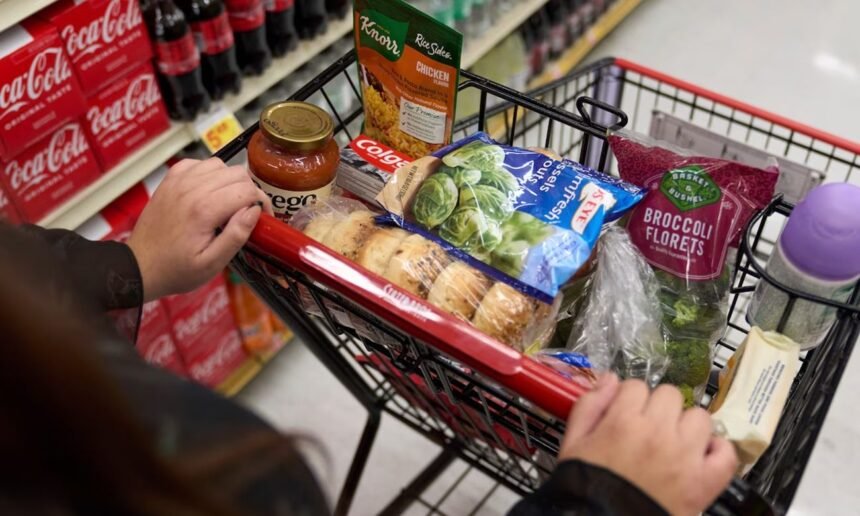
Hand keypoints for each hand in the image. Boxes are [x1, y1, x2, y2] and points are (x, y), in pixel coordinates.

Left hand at [127, 158, 270, 300]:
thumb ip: (236, 235)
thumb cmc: (177, 269)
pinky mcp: (170, 181)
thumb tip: (254, 211)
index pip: (247, 190)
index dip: (262, 202)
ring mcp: (178, 182)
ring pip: (219, 164)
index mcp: (204, 210)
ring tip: (228, 202)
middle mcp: (191, 189)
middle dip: (249, 191)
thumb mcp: (212, 264)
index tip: (263, 216)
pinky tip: (209, 191)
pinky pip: (198, 163)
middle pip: (236, 173)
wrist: (140, 266)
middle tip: (247, 211)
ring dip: (230, 180)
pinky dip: (209, 173)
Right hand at [559, 376, 737, 515]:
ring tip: (673, 442)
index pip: (635, 386)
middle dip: (657, 407)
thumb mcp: (574, 443)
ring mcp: (685, 456)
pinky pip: (725, 453)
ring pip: (699, 417)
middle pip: (669, 394)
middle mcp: (658, 433)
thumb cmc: (587, 485)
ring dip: (687, 425)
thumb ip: (589, 405)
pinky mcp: (704, 482)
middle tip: (648, 427)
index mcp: (623, 421)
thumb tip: (609, 379)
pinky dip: (716, 451)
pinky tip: (700, 456)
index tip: (625, 412)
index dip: (629, 398)